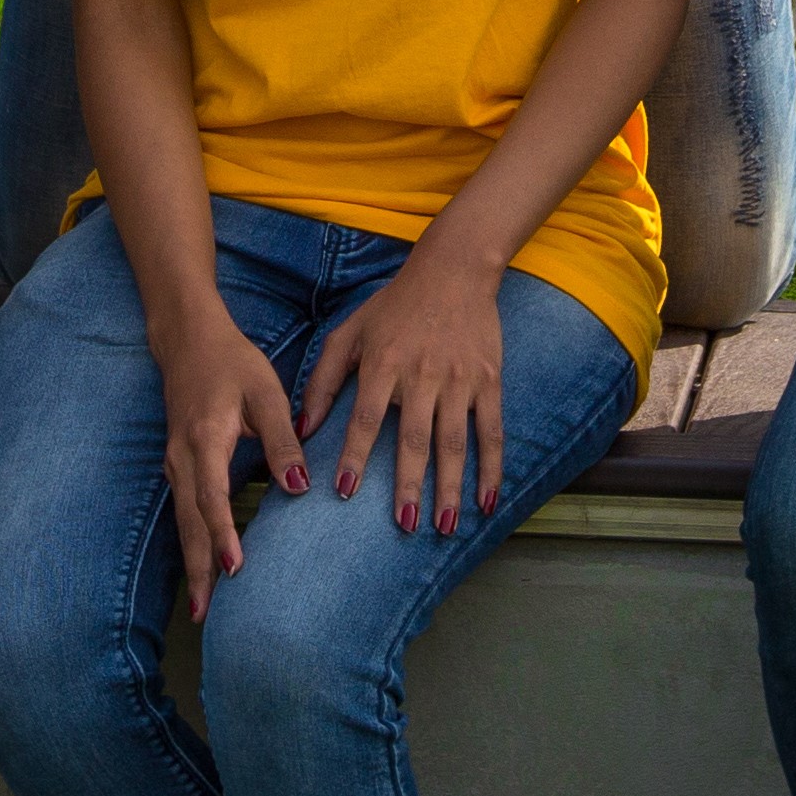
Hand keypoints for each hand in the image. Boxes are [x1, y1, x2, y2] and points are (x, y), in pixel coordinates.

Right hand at [156, 295, 306, 624]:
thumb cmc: (233, 363)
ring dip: (192, 563)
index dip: (222, 535)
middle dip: (199, 569)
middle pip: (189, 523)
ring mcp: (175, 464)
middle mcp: (183, 458)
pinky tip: (204, 568)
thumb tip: (300, 489)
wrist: (188, 341)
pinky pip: (183, 512)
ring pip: (182, 522)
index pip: (211, 497)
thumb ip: (283, 440)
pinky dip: (192, 542)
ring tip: (202, 608)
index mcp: (206, 438)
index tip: (235, 569)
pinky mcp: (177, 466)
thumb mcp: (266, 392)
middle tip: (208, 616)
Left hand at [307, 242, 510, 538]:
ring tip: (445, 526)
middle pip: (415, 437)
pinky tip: (487, 501)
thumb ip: (323, 379)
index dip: (356, 455)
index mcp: (384, 363)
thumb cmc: (394, 305)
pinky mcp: (488, 379)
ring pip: (455, 441)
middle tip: (404, 525)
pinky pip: (492, 430)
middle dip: (410, 484)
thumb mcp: (350, 332)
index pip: (366, 417)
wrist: (454, 269)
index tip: (345, 491)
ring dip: (451, 487)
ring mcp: (459, 378)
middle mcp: (422, 373)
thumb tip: (303, 428)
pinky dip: (492, 468)